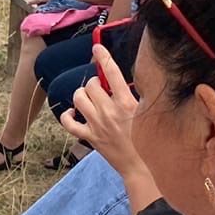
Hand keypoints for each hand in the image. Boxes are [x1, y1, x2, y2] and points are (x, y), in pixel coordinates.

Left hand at [61, 44, 146, 180]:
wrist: (140, 166)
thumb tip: (120, 83)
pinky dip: (67, 116)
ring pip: (78, 98)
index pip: (111, 73)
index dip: (103, 57)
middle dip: (94, 82)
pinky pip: (69, 123)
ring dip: (82, 94)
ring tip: (89, 98)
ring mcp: (97, 124)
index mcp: (126, 103)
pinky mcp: (89, 137)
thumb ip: (132, 96)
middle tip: (100, 88)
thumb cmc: (147, 140)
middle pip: (91, 84)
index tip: (97, 47)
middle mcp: (109, 111)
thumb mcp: (145, 112)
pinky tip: (72, 113)